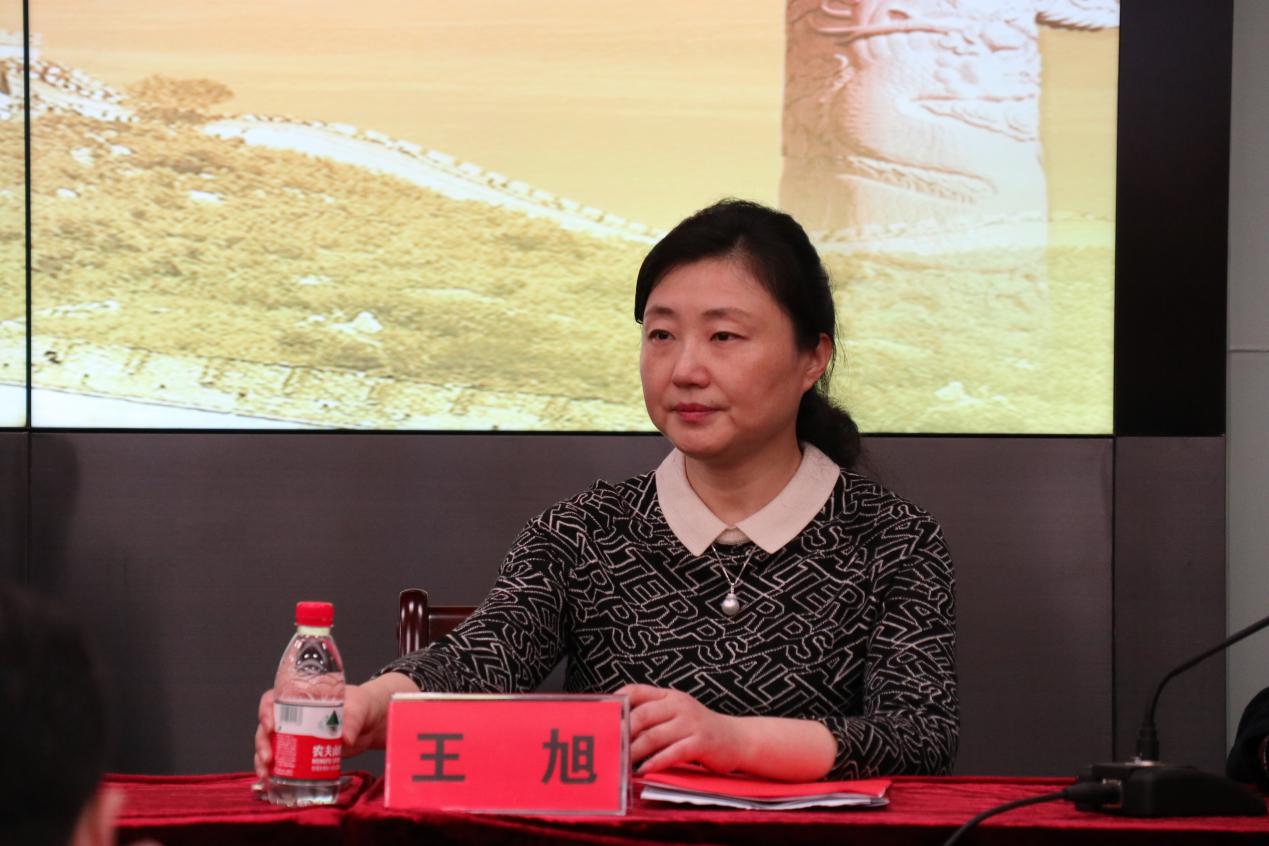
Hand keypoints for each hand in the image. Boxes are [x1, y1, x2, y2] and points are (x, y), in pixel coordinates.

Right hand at [253, 681, 390, 781]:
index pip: (274, 699)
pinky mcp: (301, 752)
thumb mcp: (358, 708)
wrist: (370, 724)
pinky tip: (271, 782)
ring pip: (270, 745)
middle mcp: (293, 716)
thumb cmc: (361, 706)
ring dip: (263, 760)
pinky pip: (281, 760)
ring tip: (267, 775)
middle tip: (268, 757)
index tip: (270, 725)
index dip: (266, 710)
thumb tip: (346, 738)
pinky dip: (274, 771)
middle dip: (262, 743)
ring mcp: (295, 735)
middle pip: (267, 726)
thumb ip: (353, 721)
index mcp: (301, 697)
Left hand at [618, 684, 745, 774]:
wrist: (737, 739)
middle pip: (642, 715)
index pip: (637, 691)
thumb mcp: (677, 715)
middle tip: (606, 747)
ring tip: (620, 763)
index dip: (617, 702)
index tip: (600, 717)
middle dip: (622, 732)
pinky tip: (644, 770)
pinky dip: (656, 762)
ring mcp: (691, 723)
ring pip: (654, 736)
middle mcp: (679, 705)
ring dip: (634, 751)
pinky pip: (673, 752)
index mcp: (669, 696)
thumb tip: (618, 730)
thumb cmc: (699, 730)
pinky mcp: (701, 742)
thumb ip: (653, 716)